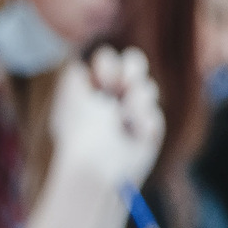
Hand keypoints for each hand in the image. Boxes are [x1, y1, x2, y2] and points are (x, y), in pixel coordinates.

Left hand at [51, 47, 162, 187]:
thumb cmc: (83, 130)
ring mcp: (130, 117)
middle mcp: (109, 101)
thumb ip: (75, 75)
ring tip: (125, 115)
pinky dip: (144, 122)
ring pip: (148, 88)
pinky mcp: (147, 134)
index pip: (107, 62)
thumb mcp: (71, 96)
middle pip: (133, 67)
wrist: (101, 165)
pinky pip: (155, 115)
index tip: (105, 76)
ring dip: (138, 98)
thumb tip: (79, 65)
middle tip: (123, 85)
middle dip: (133, 69)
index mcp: (88, 92)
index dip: (108, 63)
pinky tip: (134, 134)